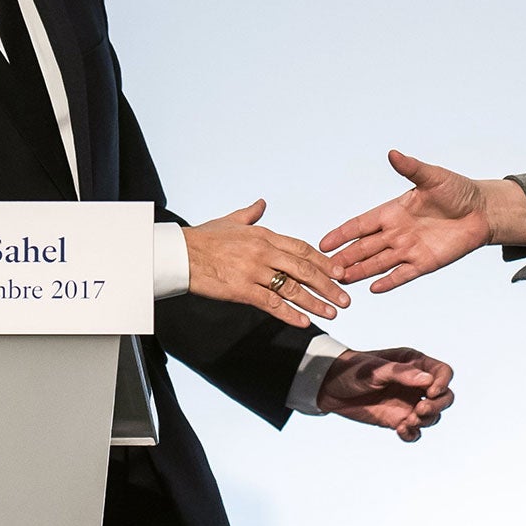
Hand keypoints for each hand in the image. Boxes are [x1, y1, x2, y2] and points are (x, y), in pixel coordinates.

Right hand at [185, 198, 348, 325]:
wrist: (180, 253)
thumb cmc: (204, 237)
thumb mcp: (231, 220)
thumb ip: (251, 214)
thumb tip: (262, 203)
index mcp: (265, 235)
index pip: (302, 249)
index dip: (324, 261)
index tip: (340, 271)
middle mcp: (264, 252)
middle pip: (304, 269)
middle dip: (327, 285)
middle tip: (345, 297)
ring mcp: (253, 272)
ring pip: (291, 288)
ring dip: (315, 302)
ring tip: (332, 312)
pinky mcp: (241, 290)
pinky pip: (271, 304)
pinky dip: (290, 314)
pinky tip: (305, 322)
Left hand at [315, 347, 455, 441]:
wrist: (329, 387)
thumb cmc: (353, 370)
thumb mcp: (375, 369)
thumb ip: (401, 374)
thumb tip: (429, 382)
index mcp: (415, 364)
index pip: (443, 372)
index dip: (443, 383)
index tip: (430, 393)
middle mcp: (416, 384)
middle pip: (444, 397)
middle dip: (438, 406)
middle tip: (420, 411)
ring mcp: (408, 403)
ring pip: (432, 416)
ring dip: (425, 421)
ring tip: (407, 421)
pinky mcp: (397, 419)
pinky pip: (415, 431)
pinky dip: (413, 434)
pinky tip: (401, 430)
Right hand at [321, 150, 525, 292]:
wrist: (482, 211)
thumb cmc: (457, 190)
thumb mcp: (433, 178)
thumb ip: (411, 168)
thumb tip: (393, 153)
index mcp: (394, 211)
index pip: (362, 224)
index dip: (343, 233)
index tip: (323, 243)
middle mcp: (397, 232)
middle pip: (365, 247)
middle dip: (346, 257)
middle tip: (326, 269)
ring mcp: (409, 249)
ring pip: (378, 263)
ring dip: (360, 271)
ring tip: (341, 280)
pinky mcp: (425, 262)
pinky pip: (402, 274)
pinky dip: (388, 281)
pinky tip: (372, 288)